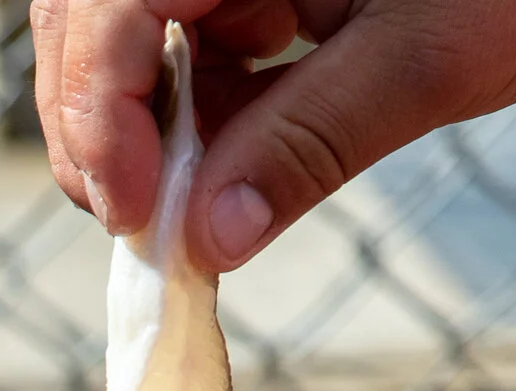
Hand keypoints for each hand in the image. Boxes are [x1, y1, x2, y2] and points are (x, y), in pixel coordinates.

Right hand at [31, 0, 515, 270]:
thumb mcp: (429, 60)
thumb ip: (312, 144)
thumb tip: (208, 242)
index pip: (111, 6)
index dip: (98, 111)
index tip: (134, 212)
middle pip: (86, 23)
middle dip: (96, 128)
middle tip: (139, 232)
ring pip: (122, 48)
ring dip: (139, 139)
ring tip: (179, 221)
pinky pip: (183, 63)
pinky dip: (190, 134)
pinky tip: (219, 188)